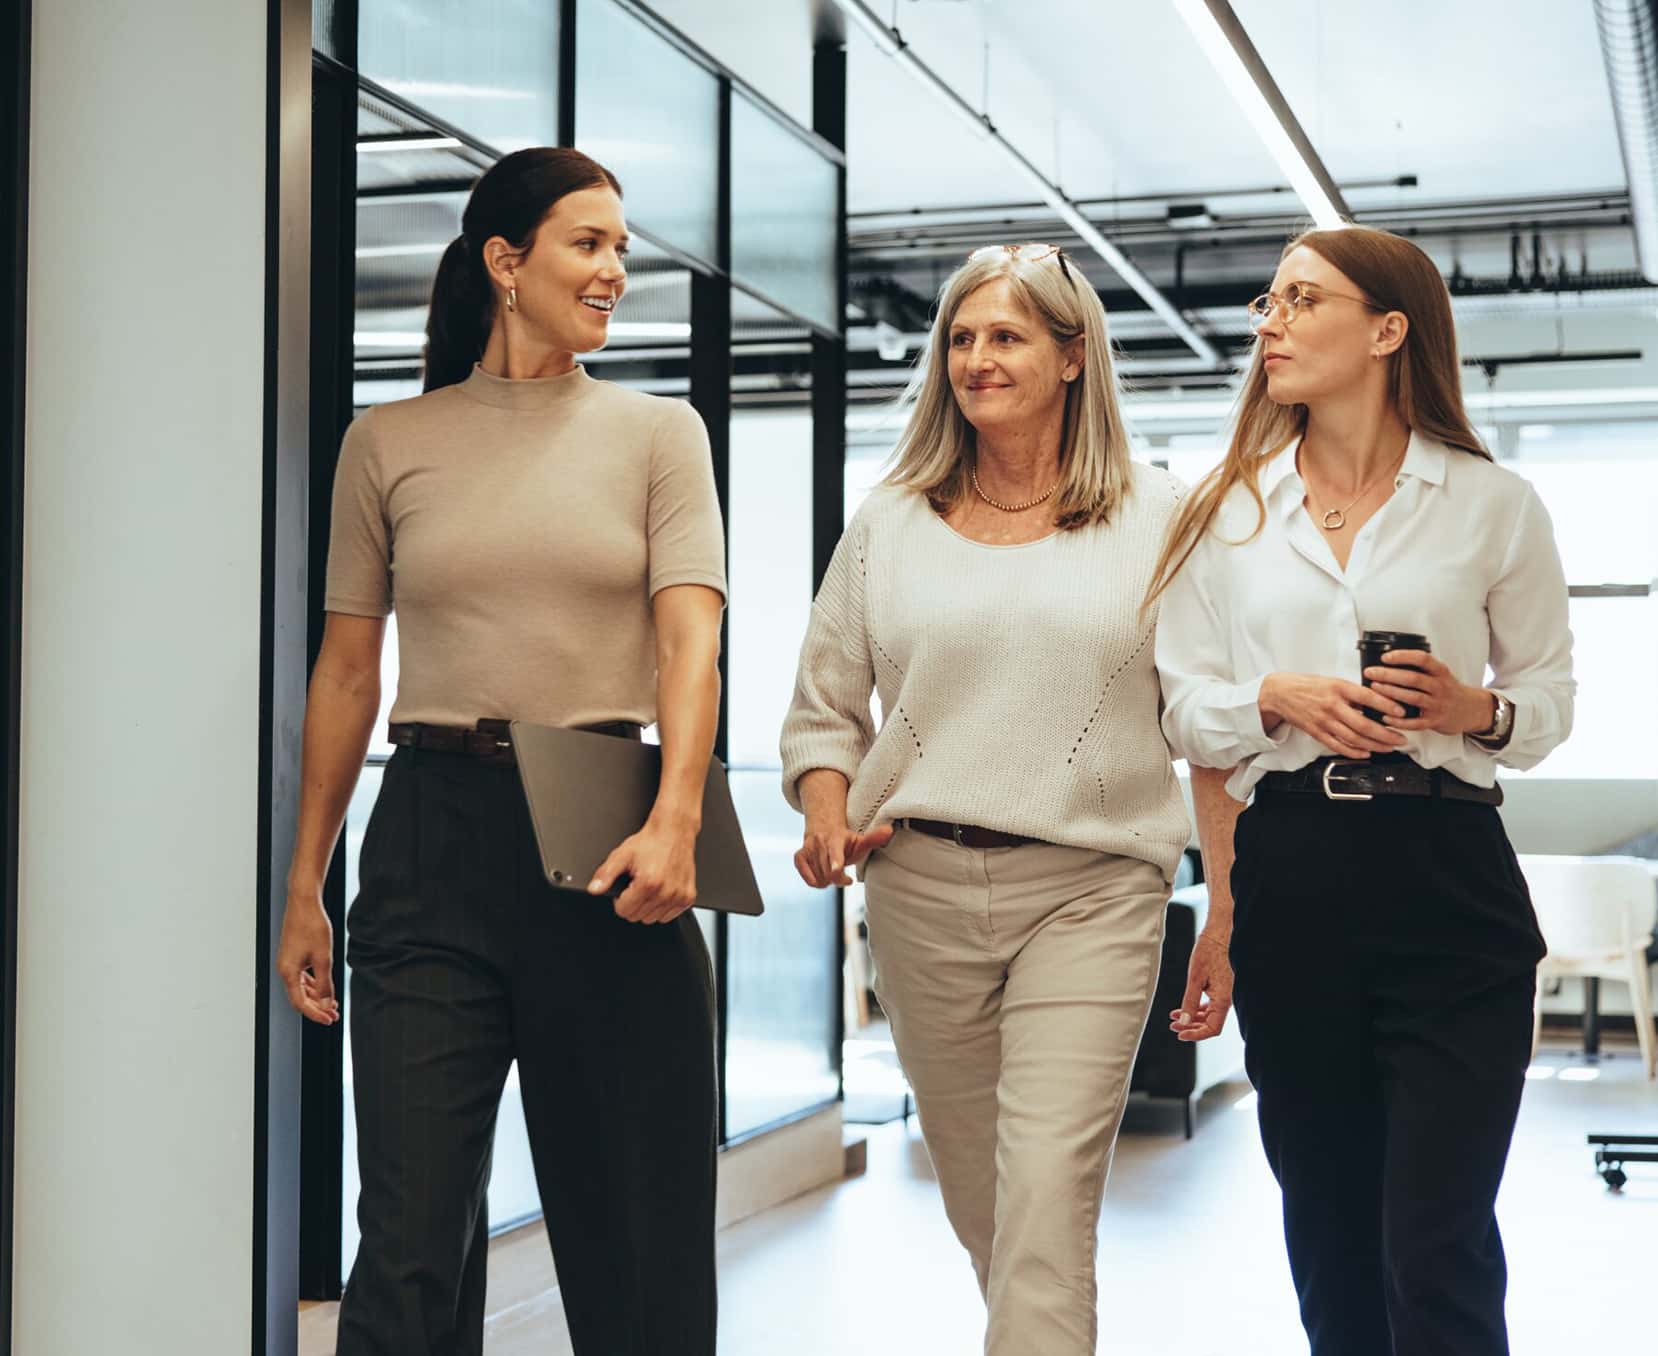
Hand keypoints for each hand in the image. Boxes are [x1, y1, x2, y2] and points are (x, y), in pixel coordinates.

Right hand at [276, 890, 338, 1025]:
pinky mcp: (293, 955)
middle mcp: (285, 969)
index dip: (315, 1013)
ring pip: (301, 987)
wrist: (304, 902)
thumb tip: (327, 1004)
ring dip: (317, 996)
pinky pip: (302, 976)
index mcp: (288, 972)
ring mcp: (288, 962)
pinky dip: (314, 984)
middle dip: (317, 1007)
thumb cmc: (312, 926)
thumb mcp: (324, 958)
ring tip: (333, 1004)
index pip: (300, 1003)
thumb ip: (325, 984)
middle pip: (300, 997)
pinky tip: (325, 988)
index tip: (329, 1020)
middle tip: (334, 1015)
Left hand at [589, 814, 698, 923]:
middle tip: (637, 884)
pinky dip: (663, 907)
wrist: (674, 831)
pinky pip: (668, 916)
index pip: (624, 911)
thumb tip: (594, 889)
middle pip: (637, 917)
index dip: (620, 899)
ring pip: (653, 919)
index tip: (626, 887)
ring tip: (650, 886)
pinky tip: (661, 889)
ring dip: (648, 906)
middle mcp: (665, 892)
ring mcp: (678, 896)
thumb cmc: (650, 842)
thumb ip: (605, 874)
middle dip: (633, 903)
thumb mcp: (622, 855)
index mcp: (648, 883)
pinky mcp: (688, 898)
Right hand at [794, 819, 895, 887]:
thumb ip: (874, 838)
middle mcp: (820, 842)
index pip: (835, 852)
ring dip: (827, 880)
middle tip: (842, 871)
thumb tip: (889, 830)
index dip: (836, 862)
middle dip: (838, 878)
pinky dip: (815, 881)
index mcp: (836, 838)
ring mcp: (808, 848)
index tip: (836, 870)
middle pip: (829, 874)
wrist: (824, 830)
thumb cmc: (846, 841)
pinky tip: (821, 875)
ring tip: (831, 869)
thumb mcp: (860, 841)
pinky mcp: (799, 856)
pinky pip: (807, 878)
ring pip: (819, 879)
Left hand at [1169, 928, 1232, 1041]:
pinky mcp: (1222, 987)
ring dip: (1192, 1017)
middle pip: (1210, 1024)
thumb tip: (1183, 1021)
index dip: (1196, 1035)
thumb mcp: (1195, 978)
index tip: (1180, 1034)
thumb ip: (1189, 1001)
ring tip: (1174, 1017)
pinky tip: (1184, 1007)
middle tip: (1173, 1026)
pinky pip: (1211, 1004)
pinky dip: (1197, 1007)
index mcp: (1224, 1000)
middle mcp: (1227, 1000)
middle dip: (1191, 1027)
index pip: (1212, 1028)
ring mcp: (1225, 994)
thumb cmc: (1210, 951)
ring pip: (1209, 1015)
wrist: (1220, 933)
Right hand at [1260, 671, 1407, 757]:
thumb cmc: (1307, 686)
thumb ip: (1353, 692)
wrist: (1279, 693)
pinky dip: (1354, 752)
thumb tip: (1376, 701)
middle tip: (1400, 738)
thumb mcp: (1332, 681)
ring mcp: (1323, 721)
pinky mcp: (1316, 732)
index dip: (1386, 705)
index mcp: (1338, 688)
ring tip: (1388, 747)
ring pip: (1353, 738)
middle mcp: (1331, 705)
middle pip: (1363, 724)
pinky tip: (1366, 753)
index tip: (1400, 712)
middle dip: (1386, 734)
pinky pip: (1338, 745)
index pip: (1367, 697)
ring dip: (1374, 745)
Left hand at [1363, 650, 1495, 736]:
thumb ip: (1421, 668)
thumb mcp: (1440, 674)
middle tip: (1371, 673)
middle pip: (1413, 678)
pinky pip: (1415, 722)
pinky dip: (1399, 720)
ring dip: (1391, 693)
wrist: (1471, 710)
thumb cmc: (1449, 690)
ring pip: (1413, 698)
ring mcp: (1438, 704)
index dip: (1403, 657)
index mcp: (1440, 672)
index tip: (1385, 657)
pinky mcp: (1435, 721)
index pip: (1422, 659)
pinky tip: (1385, 717)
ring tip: (1374, 689)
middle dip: (1389, 675)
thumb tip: (1389, 660)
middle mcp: (1440, 687)